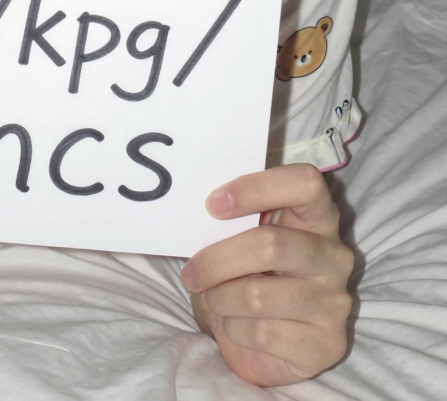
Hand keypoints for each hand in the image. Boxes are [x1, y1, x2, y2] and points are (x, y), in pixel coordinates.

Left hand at [180, 163, 353, 386]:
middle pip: (269, 245)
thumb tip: (196, 209)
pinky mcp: (327, 344)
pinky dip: (233, 328)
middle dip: (217, 260)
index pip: (304, 183)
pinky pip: (263, 333)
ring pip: (258, 295)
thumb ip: (235, 218)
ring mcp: (335, 301)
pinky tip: (233, 323)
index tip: (213, 205)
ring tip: (211, 297)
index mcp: (318, 215)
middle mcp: (334, 255)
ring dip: (220, 298)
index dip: (256, 188)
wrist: (270, 341)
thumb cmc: (253, 272)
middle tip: (192, 272)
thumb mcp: (248, 237)